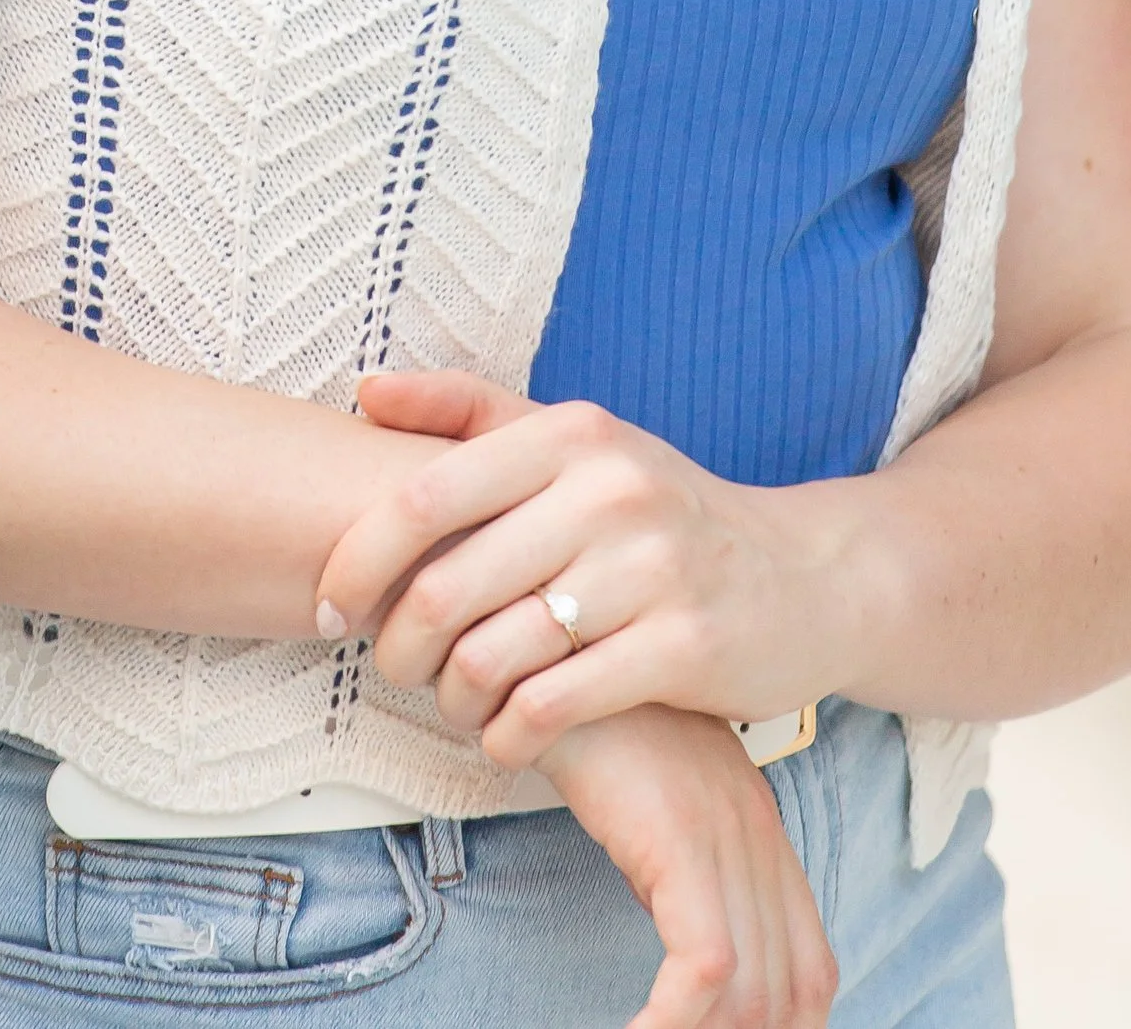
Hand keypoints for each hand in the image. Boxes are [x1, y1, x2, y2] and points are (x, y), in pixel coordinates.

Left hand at [317, 384, 853, 761]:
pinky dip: (509, 736)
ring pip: (497, 654)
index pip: (426, 495)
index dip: (358, 559)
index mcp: (571, 433)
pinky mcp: (685, 648)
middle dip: (398, 644)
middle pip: (451, 586)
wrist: (803, 576)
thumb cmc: (662, 512)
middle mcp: (610, 490)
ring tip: (452, 706)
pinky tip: (505, 739)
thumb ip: (469, 413)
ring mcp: (652, 569)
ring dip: (452, 700)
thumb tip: (364, 391)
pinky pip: (556, 706)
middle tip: (392, 670)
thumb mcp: (579, 442)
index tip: (326, 606)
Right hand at [543, 704, 835, 1028]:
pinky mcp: (681, 838)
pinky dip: (669, 1023)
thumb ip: (683, 865)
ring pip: (753, 995)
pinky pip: (706, 971)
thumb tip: (688, 959)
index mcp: (759, 834)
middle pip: (792, 995)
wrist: (553, 636)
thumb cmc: (587, 717)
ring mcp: (726, 836)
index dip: (784, 1028)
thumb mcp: (652, 802)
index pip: (809, 972)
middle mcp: (757, 838)